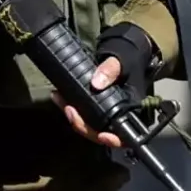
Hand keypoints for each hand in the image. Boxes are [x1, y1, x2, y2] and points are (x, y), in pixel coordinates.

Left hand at [52, 23, 155, 148]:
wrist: (124, 51)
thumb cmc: (130, 58)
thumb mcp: (123, 61)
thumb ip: (111, 70)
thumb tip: (97, 83)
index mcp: (131, 108)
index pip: (125, 135)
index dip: (114, 140)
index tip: (103, 135)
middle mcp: (118, 114)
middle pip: (100, 133)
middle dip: (82, 126)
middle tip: (70, 110)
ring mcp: (105, 112)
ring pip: (88, 125)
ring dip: (73, 117)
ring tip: (60, 100)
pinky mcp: (94, 106)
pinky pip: (82, 114)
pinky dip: (69, 108)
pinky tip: (59, 97)